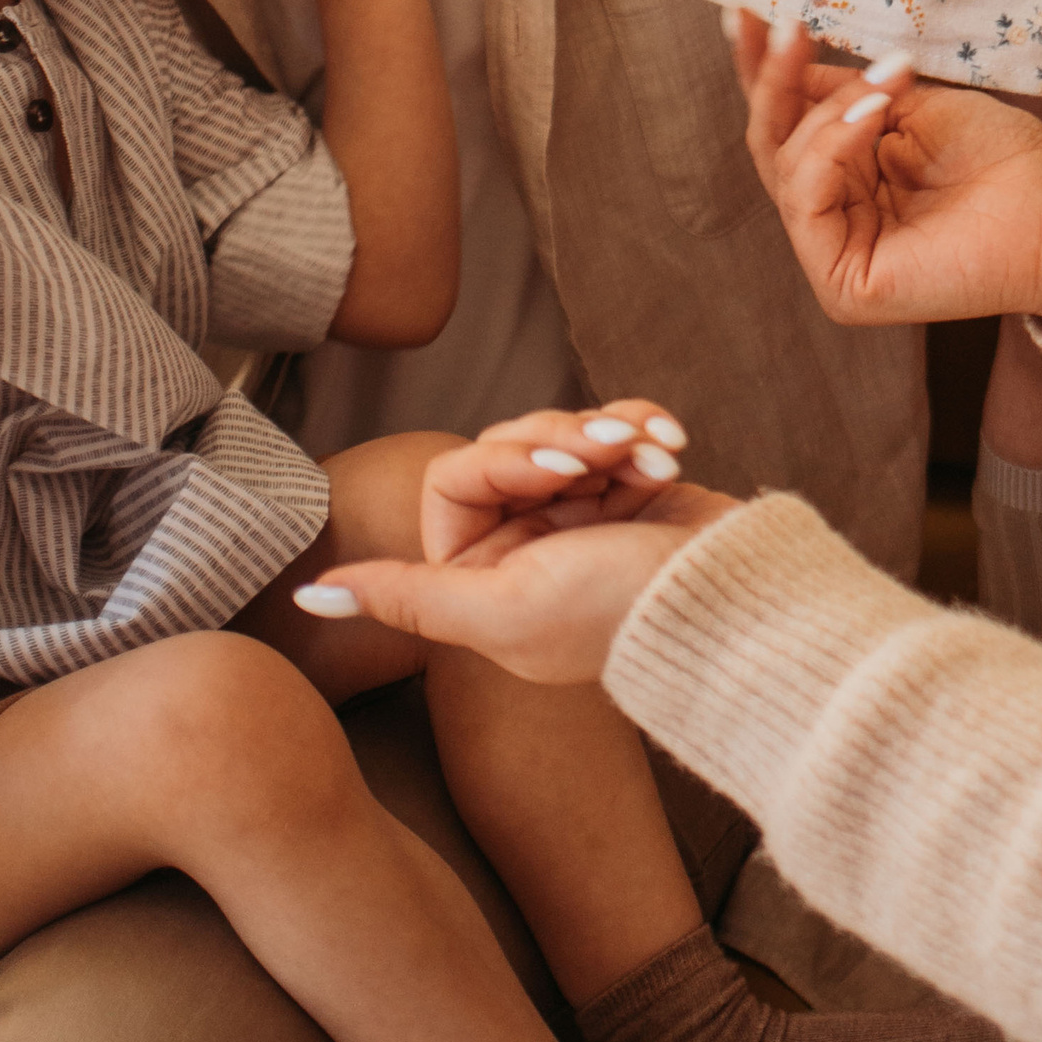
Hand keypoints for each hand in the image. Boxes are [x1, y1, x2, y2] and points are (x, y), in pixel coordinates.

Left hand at [303, 398, 734, 683]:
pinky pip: (616, 429)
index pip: (460, 477)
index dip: (506, 459)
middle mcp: (526, 548)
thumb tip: (310, 594)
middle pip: (513, 445)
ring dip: (611, 430)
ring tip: (652, 453)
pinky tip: (670, 446)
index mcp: (484, 579)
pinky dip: (642, 428)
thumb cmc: (615, 612)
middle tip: (609, 454)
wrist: (732, 601)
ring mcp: (583, 519)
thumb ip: (406, 598)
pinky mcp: (632, 493)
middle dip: (566, 438)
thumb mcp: (501, 610)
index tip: (558, 470)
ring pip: (565, 430)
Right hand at [732, 12, 1041, 324]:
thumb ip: (845, 93)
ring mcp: (834, 255)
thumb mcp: (908, 105)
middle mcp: (834, 219)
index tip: (748, 14)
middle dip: (772, 81)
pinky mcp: (843, 284)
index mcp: (847, 181)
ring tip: (885, 81)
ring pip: (786, 167)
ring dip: (828, 109)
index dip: (764, 72)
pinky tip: (873, 114)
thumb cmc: (1000, 156)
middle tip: (786, 26)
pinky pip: (807, 200)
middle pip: (771, 146)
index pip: (786, 126)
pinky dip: (831, 145)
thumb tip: (790, 61)